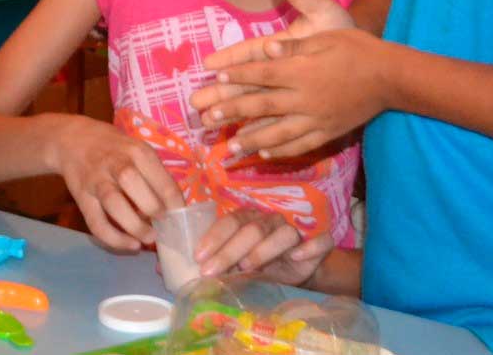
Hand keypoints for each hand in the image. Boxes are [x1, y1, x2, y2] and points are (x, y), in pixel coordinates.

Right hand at [50, 116, 185, 251]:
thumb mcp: (137, 150)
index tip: (179, 219)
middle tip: (163, 225)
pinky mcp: (82, 198)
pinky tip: (130, 245)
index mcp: (137, 151)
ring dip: (135, 226)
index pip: (161, 179)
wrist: (73, 140)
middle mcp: (116, 164)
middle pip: (135, 186)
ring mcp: (96, 181)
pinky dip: (114, 238)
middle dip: (153, 210)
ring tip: (149, 238)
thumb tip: (173, 209)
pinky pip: (96, 222)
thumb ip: (154, 175)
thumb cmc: (115, 149)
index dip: (174, 204)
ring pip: (114, 205)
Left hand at [191, 0, 387, 158]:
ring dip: (251, 140)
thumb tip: (265, 49)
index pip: (262, 75)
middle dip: (233, 112)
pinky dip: (282, 151)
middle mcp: (305, 98)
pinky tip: (266, 155)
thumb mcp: (324, 37)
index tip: (215, 79)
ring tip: (229, 147)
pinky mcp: (329, 131)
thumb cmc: (356, 49)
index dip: (237, 77)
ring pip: (278, 133)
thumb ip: (293, 48)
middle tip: (208, 119)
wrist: (390, 76)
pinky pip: (301, 145)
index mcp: (301, 71)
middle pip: (263, 107)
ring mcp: (317, 119)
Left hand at [195, 207, 334, 285]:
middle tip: (211, 272)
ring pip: (283, 234)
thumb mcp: (230, 261)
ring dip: (264, 249)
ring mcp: (295, 232)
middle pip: (253, 229)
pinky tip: (297, 257)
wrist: (292, 272)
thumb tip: (171, 266)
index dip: (215, 237)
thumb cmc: (255, 263)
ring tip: (246, 267)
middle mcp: (271, 221)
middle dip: (229, 251)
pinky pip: (321, 241)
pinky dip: (311, 246)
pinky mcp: (317, 247)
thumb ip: (208, 258)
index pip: (231, 221)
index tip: (199, 258)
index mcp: (249, 219)